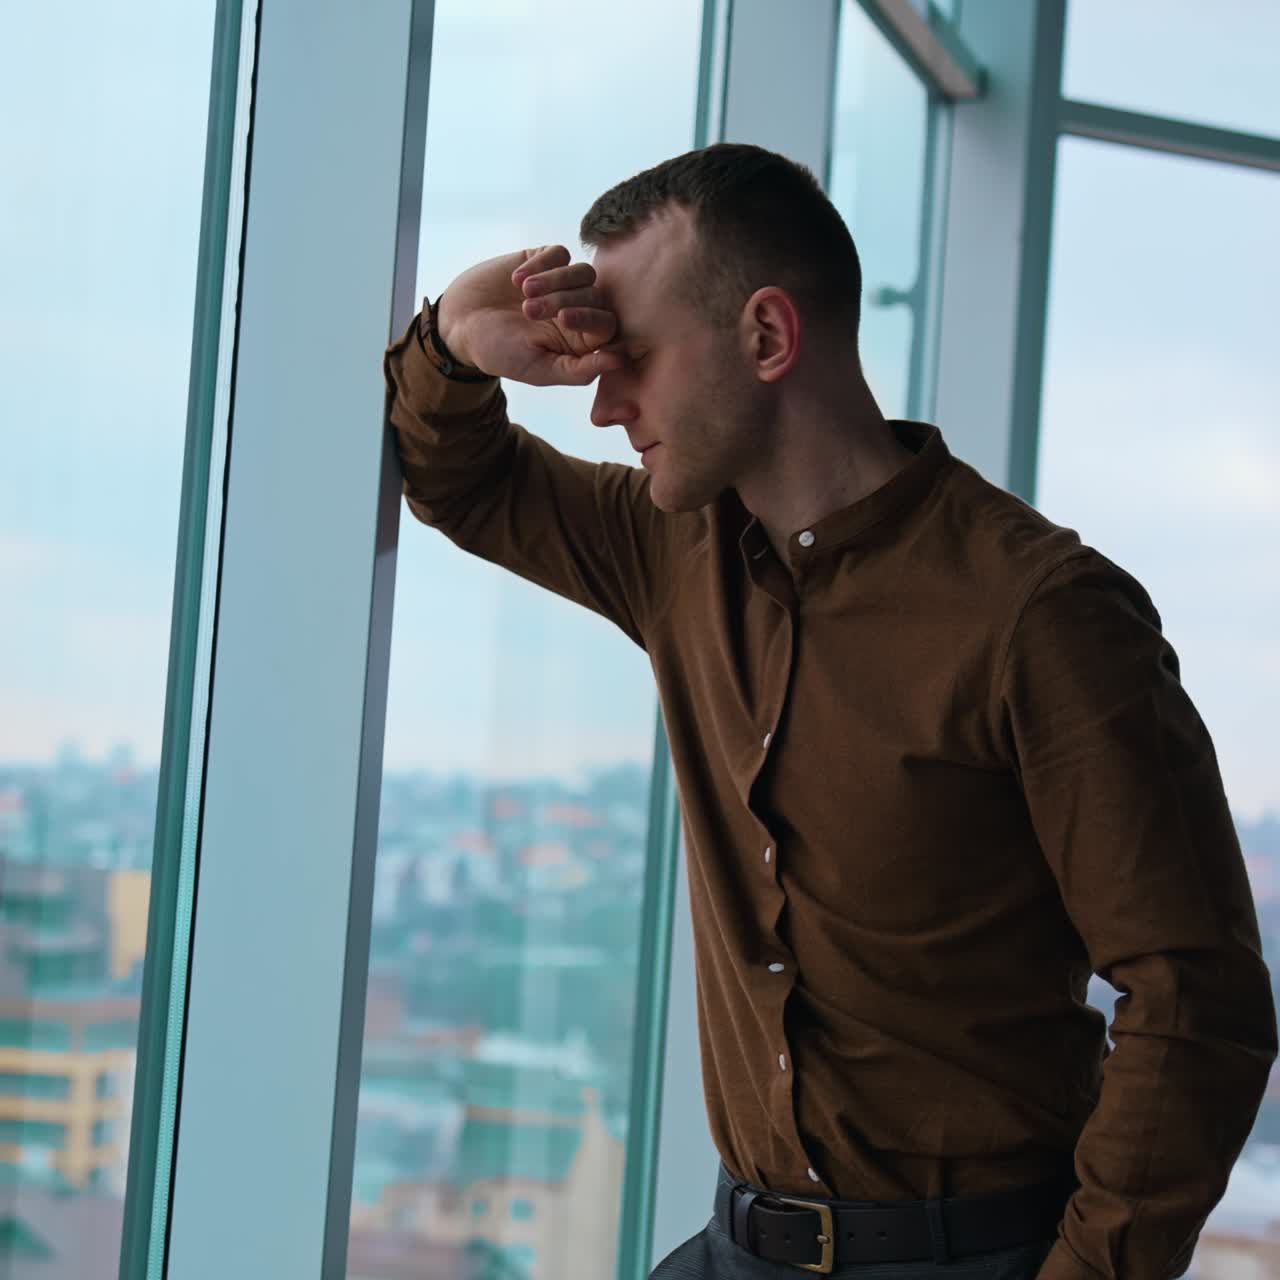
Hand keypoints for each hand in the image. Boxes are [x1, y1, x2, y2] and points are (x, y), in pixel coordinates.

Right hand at [436, 245, 625, 386]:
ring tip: (524, 294)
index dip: (591, 318)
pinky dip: (541, 264)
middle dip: (565, 300)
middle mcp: (576, 310)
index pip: (607, 324)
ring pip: (582, 271)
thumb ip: (579, 370)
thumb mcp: (539, 370)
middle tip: (530, 311)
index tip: (563, 319)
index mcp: (580, 341)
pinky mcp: (542, 260)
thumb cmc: (500, 353)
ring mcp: (561, 283)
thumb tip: (619, 361)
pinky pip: (559, 253)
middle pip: (595, 295)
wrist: (460, 324)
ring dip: (554, 281)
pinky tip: (517, 280)